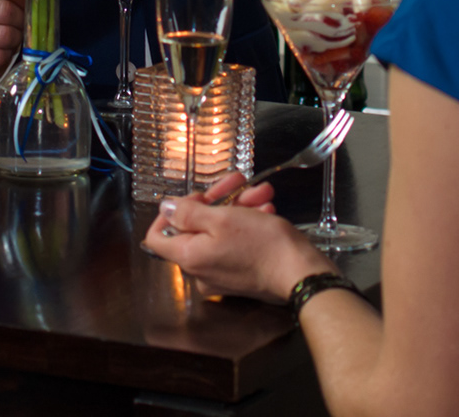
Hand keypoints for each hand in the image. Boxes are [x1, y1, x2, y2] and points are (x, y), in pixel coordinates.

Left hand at [141, 174, 332, 302]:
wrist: (301, 274)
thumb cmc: (263, 246)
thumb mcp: (223, 219)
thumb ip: (189, 213)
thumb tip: (166, 209)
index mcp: (188, 257)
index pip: (157, 236)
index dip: (170, 212)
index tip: (193, 198)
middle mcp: (200, 270)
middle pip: (195, 228)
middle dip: (218, 200)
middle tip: (236, 183)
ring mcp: (220, 274)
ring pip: (220, 232)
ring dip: (238, 207)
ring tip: (261, 193)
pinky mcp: (240, 274)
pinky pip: (235, 244)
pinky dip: (248, 224)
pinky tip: (265, 209)